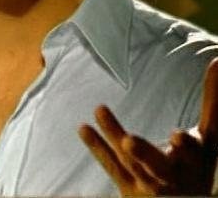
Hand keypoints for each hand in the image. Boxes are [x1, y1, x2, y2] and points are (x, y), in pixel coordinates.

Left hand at [78, 57, 217, 195]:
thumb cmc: (197, 165)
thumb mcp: (209, 138)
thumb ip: (213, 101)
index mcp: (194, 161)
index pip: (192, 152)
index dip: (186, 146)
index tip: (178, 136)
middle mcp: (171, 176)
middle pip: (158, 166)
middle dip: (145, 155)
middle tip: (129, 142)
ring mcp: (147, 183)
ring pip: (129, 161)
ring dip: (113, 135)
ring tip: (100, 109)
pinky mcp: (128, 187)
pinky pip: (112, 166)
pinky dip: (98, 147)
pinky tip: (83, 128)